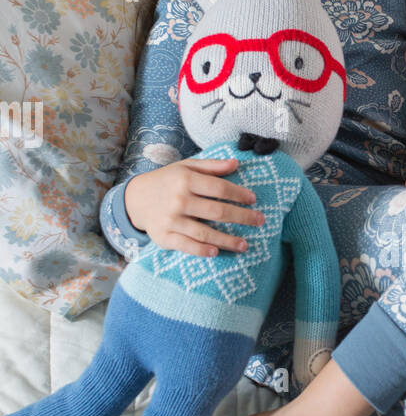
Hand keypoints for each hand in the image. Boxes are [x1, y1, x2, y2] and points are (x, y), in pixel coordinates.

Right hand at [124, 157, 264, 255]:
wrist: (135, 198)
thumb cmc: (167, 181)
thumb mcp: (186, 167)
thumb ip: (211, 166)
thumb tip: (236, 163)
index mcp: (185, 180)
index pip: (219, 188)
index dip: (238, 194)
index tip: (253, 199)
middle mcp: (179, 200)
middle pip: (217, 211)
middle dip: (242, 217)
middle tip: (260, 221)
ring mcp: (171, 220)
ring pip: (204, 232)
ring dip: (227, 240)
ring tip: (245, 245)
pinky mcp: (164, 237)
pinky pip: (186, 246)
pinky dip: (201, 250)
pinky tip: (216, 252)